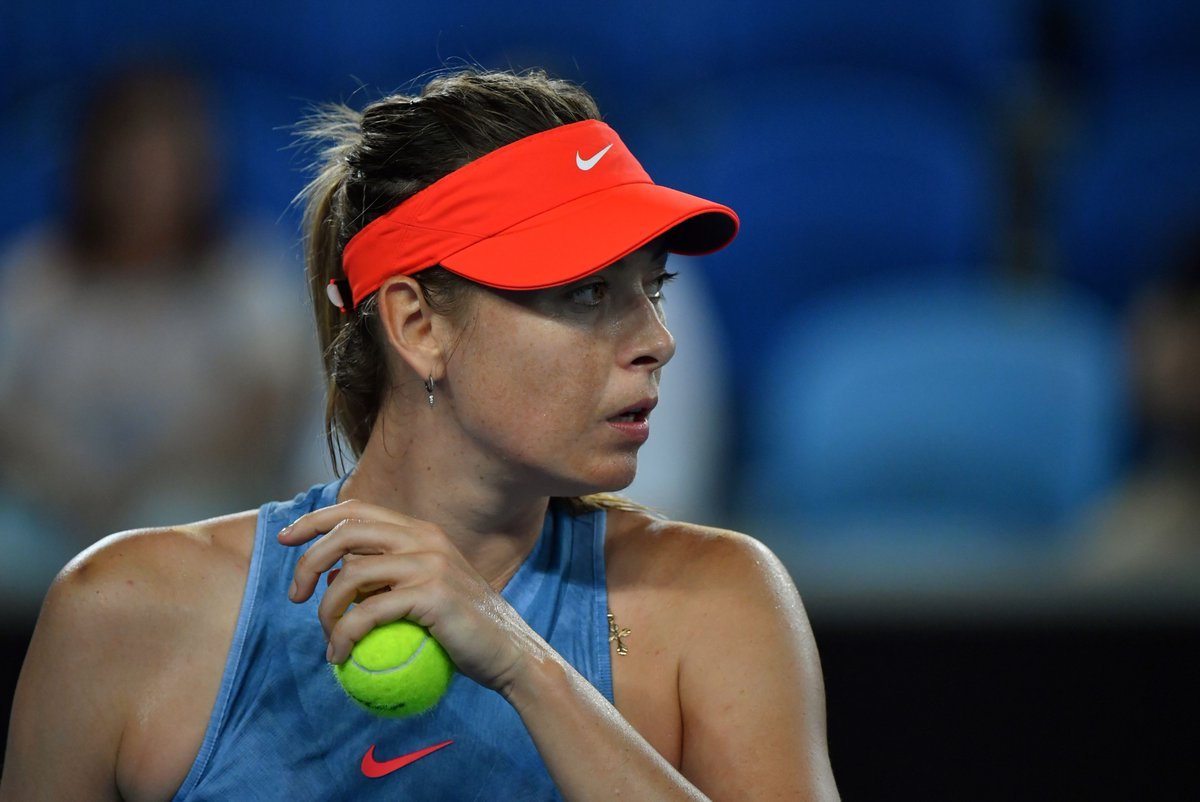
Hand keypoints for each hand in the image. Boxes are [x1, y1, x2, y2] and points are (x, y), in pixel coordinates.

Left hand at [277, 500, 546, 695]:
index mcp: (421, 531)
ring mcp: (430, 564)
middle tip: (296, 596)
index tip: (285, 539)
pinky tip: (340, 656)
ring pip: (350, 573)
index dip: (315, 519)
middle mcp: (425, 538)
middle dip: (308, 560)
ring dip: (326, 609)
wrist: (510, 654)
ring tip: (328, 637)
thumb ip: (384, 578)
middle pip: (347, 532)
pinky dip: (343, 635)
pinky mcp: (431, 595)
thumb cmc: (463, 629)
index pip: (357, 510)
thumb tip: (332, 575)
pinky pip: (367, 612)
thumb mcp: (422, 593)